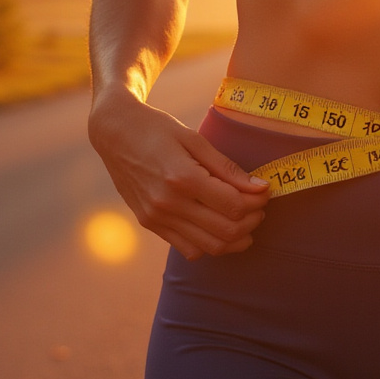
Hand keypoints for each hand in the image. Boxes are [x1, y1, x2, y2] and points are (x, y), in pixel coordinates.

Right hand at [88, 91, 268, 259]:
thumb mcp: (195, 139)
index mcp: (182, 177)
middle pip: (226, 230)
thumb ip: (227, 168)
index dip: (257, 202)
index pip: (234, 205)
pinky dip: (210, 244)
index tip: (264, 191)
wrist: (115, 133)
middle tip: (259, 208)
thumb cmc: (158, 129)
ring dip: (235, 239)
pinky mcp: (150, 224)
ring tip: (245, 221)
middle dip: (252, 221)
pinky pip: (188, 249)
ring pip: (209, 247)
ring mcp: (157, 217)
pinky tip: (218, 226)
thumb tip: (260, 188)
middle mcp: (168, 203)